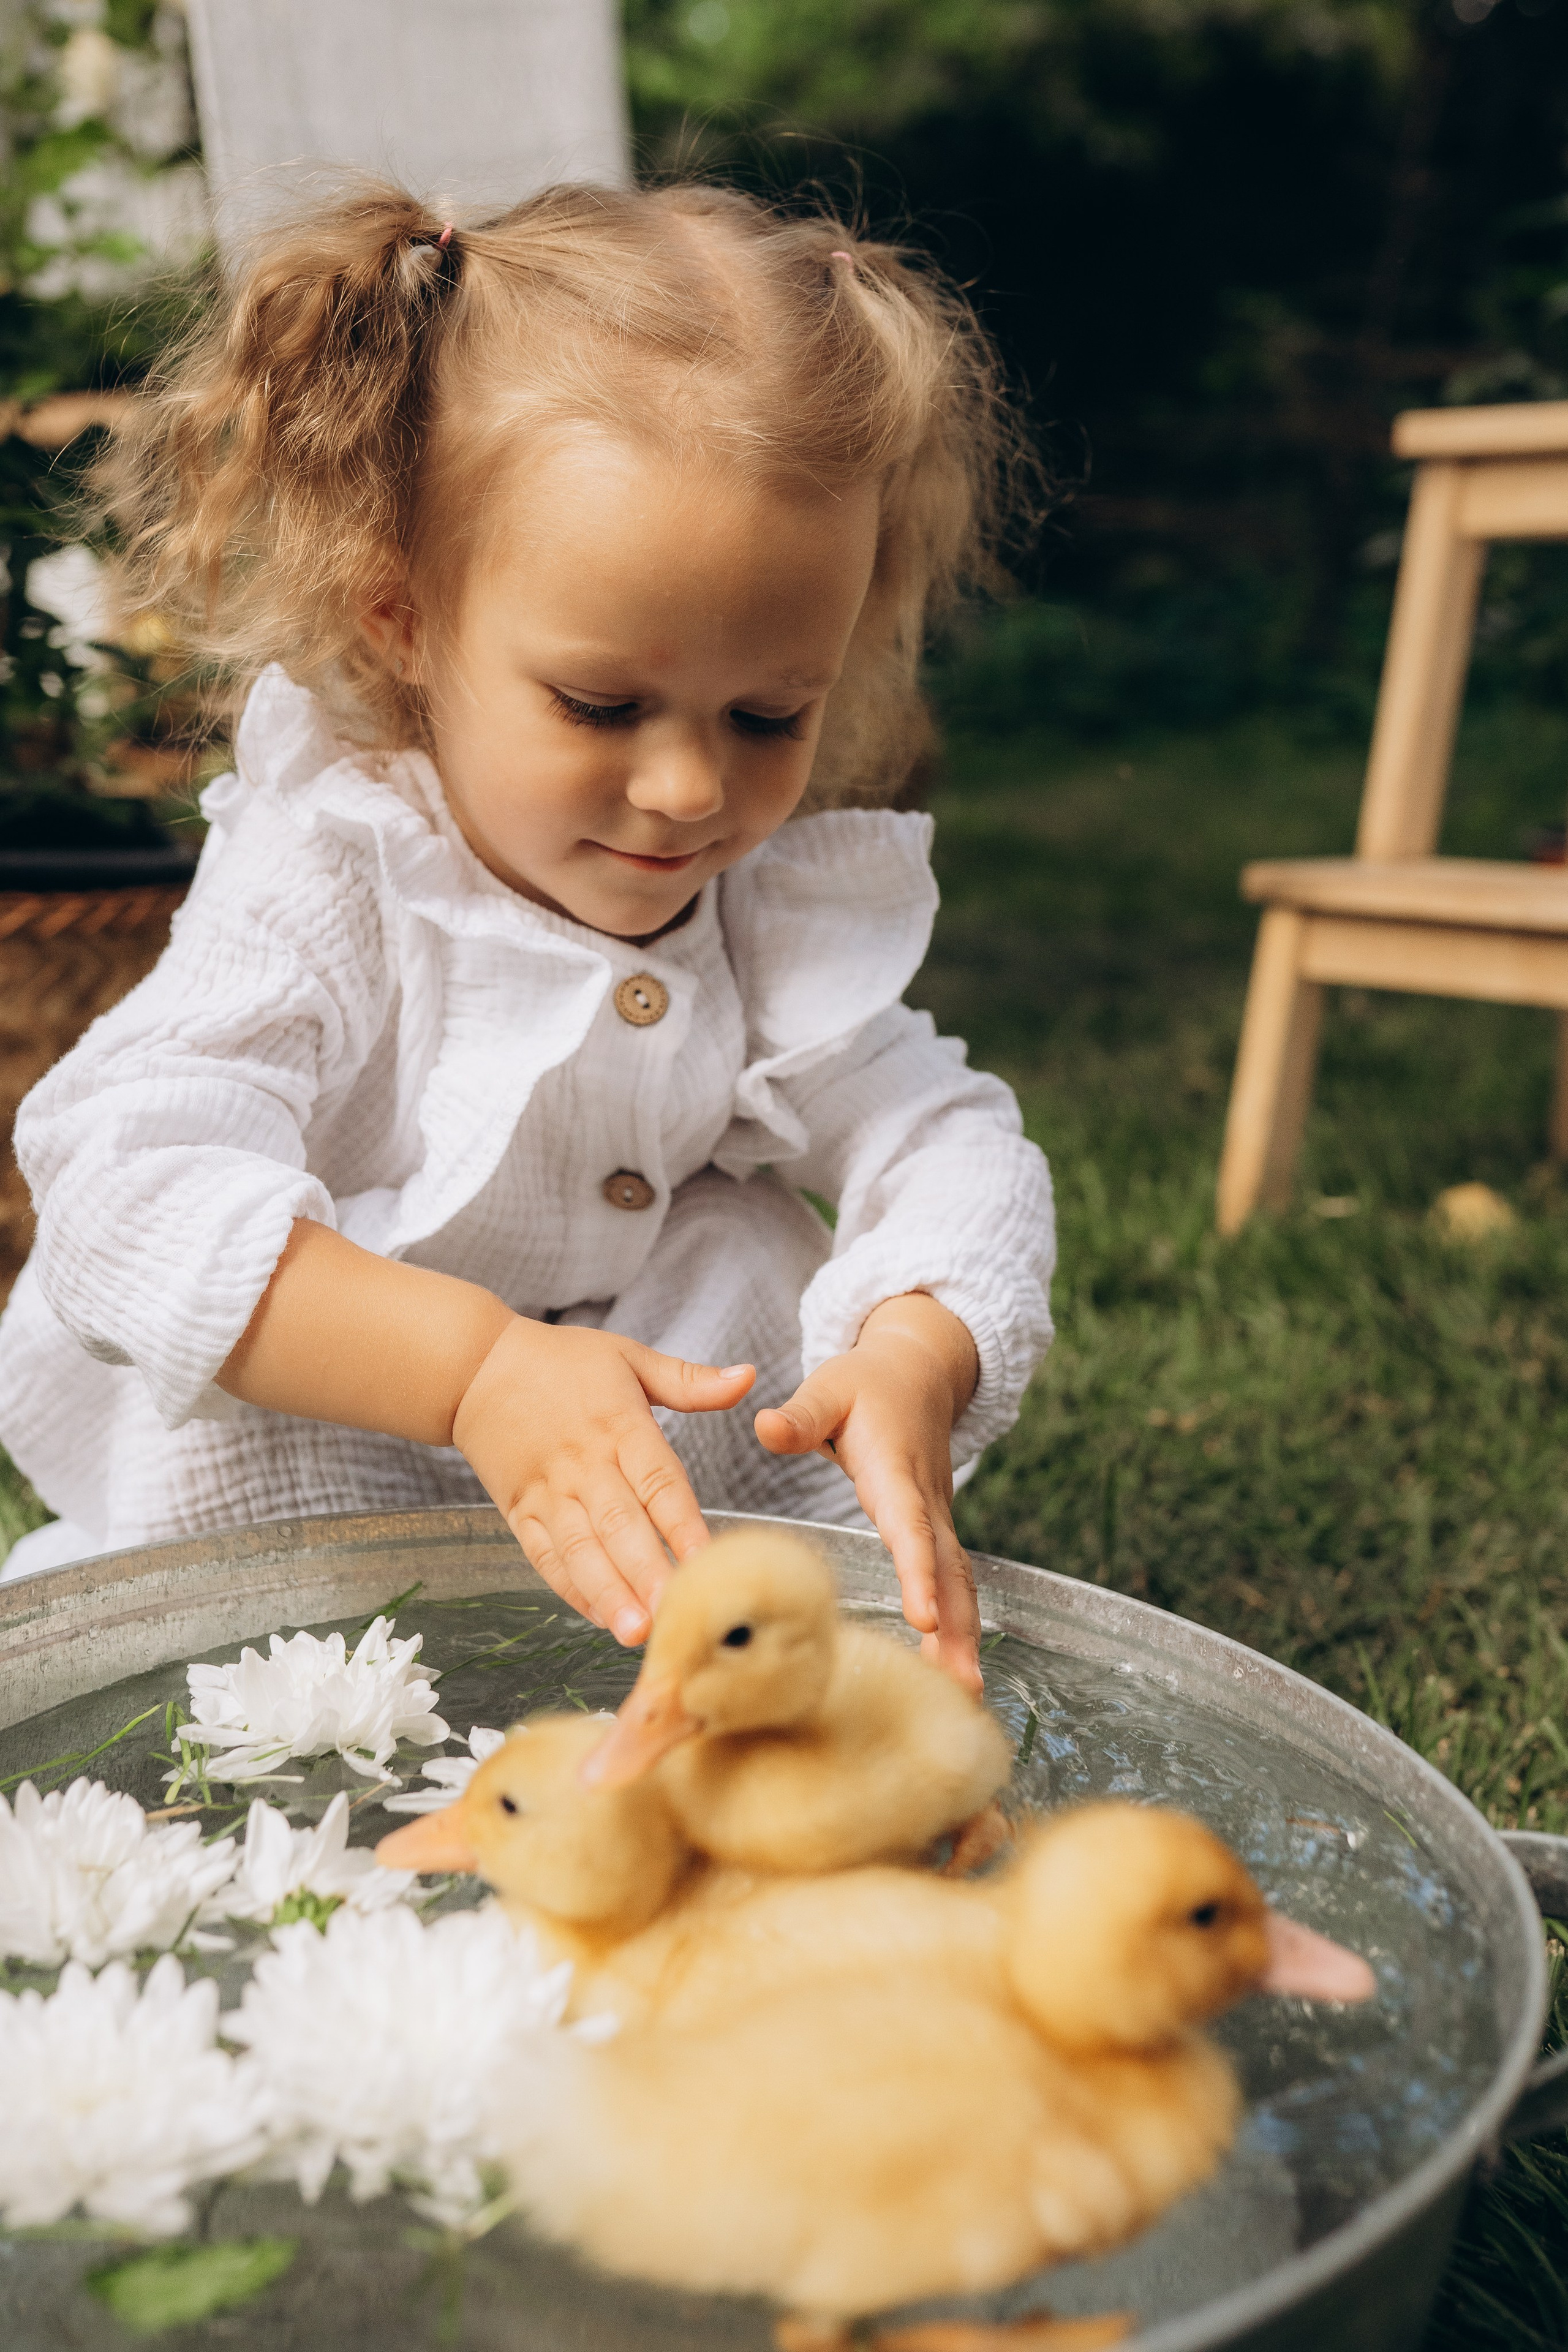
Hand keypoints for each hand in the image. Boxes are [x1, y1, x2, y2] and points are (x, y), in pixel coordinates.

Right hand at [453, 1318, 755, 1643]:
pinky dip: (571, 1589)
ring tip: (635, 1632)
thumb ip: (690, 1381)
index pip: (657, 1481)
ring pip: (580, 1550)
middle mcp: (584, 1465)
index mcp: (619, 1426)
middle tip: (674, 1615)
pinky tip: (600, 1617)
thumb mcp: (629, 1358)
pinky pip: (546, 1557)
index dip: (682, 1523)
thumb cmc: (561, 1363)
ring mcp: (548, 1492)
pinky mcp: (519, 1511)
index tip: (708, 1560)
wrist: (474, 1368)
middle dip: (647, 1573)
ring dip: (608, 1593)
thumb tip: (750, 1377)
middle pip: (619, 1526)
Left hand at [754, 1293, 982, 1693]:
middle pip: (949, 1570)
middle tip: (960, 1685)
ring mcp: (938, 1519)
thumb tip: (764, 1426)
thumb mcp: (830, 1388)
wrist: (921, 1371)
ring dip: (963, 1636)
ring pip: (959, 1583)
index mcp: (896, 1472)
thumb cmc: (868, 1384)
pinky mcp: (937, 1531)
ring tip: (964, 1693)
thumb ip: (800, 1415)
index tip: (924, 1618)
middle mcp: (926, 1502)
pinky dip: (957, 1627)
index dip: (918, 1573)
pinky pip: (953, 1583)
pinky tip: (949, 1670)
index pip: (910, 1528)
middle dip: (957, 1627)